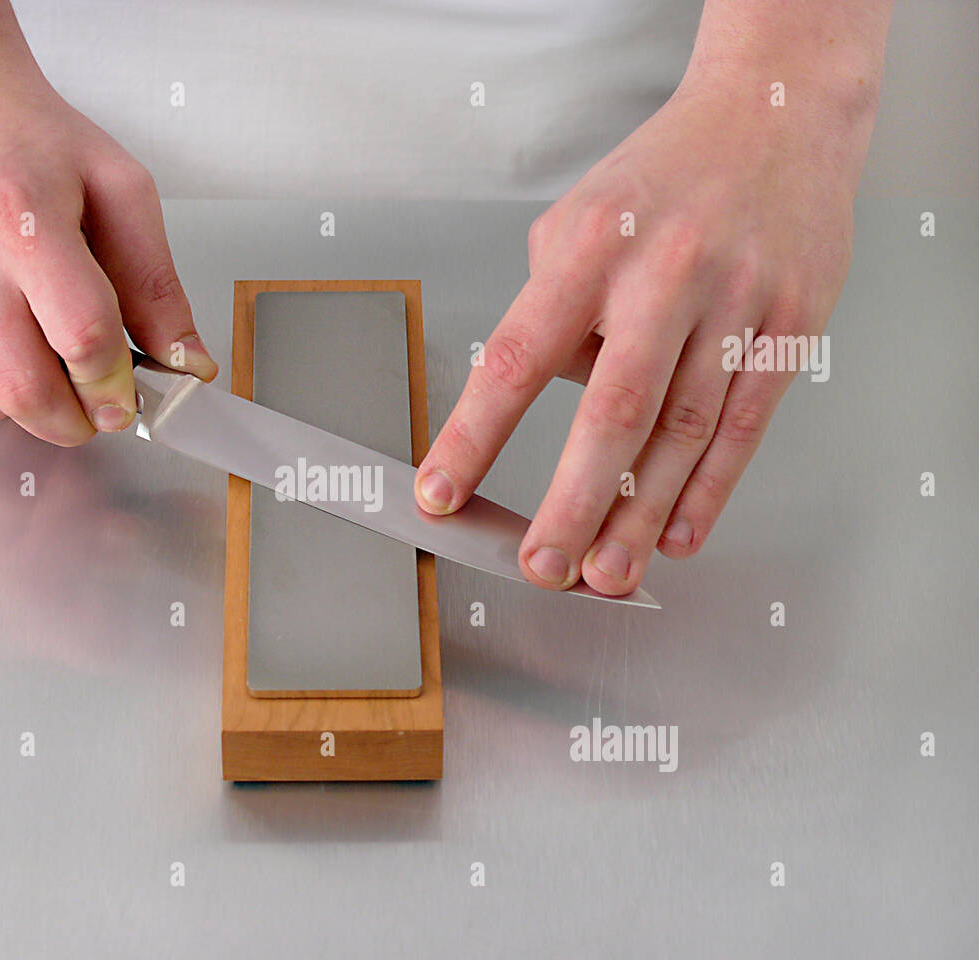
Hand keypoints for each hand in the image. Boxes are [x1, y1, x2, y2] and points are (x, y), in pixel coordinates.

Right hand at [0, 3, 214, 445]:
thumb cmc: (32, 139)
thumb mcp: (122, 192)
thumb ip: (157, 285)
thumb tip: (186, 363)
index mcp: (25, 221)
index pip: (83, 336)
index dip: (116, 383)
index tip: (130, 395)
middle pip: (25, 389)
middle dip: (76, 422)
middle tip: (98, 409)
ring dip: (30, 405)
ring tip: (51, 361)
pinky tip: (4, 338)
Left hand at [415, 42, 882, 594]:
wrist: (776, 114)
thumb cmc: (662, 178)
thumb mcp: (576, 220)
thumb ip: (555, 310)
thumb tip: (551, 395)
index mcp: (590, 251)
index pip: (516, 360)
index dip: (473, 436)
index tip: (441, 491)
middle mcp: (662, 277)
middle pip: (612, 411)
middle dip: (573, 502)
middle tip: (543, 565)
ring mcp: (733, 302)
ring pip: (684, 431)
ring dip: (641, 515)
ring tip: (608, 574)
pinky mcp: (788, 325)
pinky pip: (745, 424)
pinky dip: (709, 489)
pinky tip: (677, 533)